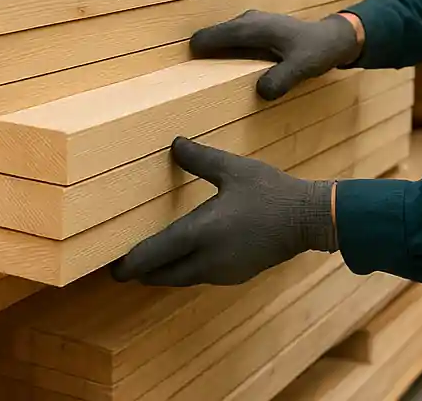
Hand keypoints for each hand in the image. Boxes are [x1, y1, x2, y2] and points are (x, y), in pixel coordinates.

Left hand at [110, 137, 336, 286]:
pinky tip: (185, 256)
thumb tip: (174, 144)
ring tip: (150, 259)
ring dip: (164, 272)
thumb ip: (199, 159)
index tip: (114, 268)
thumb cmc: (270, 191)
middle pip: (163, 275)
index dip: (131, 264)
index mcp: (202, 233)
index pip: (155, 255)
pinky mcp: (235, 275)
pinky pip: (199, 277)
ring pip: (182, 278)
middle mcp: (208, 260)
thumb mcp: (233, 169)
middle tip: (124, 266)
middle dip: (143, 272)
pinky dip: (185, 270)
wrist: (307, 218)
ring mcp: (223, 272)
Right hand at [189, 11, 362, 99]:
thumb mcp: (302, 68)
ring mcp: (251, 22)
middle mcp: (248, 20)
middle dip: (200, 49)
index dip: (197, 48)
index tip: (182, 65)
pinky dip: (224, 49)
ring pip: (222, 35)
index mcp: (253, 27)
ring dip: (212, 49)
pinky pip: (232, 38)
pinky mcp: (255, 28)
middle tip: (183, 73)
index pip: (215, 36)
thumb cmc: (316, 51)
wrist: (332, 38)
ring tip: (200, 72)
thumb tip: (260, 92)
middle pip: (214, 34)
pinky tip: (225, 67)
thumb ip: (282, 79)